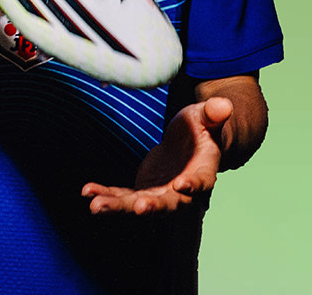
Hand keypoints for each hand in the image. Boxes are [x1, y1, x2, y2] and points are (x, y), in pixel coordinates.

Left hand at [82, 97, 231, 214]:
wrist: (189, 143)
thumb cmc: (201, 128)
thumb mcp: (206, 116)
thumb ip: (213, 113)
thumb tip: (224, 105)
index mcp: (203, 171)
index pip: (201, 181)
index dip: (193, 185)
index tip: (182, 186)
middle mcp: (181, 191)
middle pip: (169, 203)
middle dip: (154, 206)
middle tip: (139, 207)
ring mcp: (160, 194)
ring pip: (139, 205)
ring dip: (118, 206)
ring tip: (96, 205)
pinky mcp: (142, 190)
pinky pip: (122, 196)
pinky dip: (106, 195)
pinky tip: (87, 192)